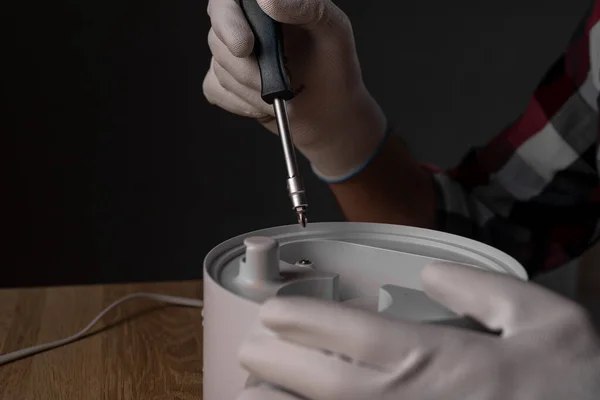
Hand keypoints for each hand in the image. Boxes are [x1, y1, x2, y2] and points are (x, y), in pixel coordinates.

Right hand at [203, 0, 386, 179]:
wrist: (330, 112)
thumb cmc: (334, 67)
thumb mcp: (333, 30)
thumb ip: (306, 7)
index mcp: (266, 4)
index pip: (229, 0)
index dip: (229, 19)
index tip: (245, 46)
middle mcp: (245, 23)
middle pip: (218, 34)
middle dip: (246, 67)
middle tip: (273, 83)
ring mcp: (231, 53)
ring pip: (218, 65)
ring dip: (251, 89)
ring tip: (282, 95)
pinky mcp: (223, 81)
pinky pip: (214, 89)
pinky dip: (241, 103)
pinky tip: (264, 106)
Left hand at [237, 263, 599, 399]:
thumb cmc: (575, 385)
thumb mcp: (545, 319)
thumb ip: (481, 290)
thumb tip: (431, 274)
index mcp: (438, 359)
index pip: (350, 333)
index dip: (303, 319)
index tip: (274, 312)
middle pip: (321, 381)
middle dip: (274, 362)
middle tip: (250, 347)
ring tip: (251, 392)